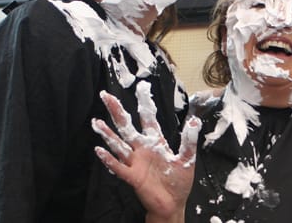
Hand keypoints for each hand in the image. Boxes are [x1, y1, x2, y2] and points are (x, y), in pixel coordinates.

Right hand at [92, 82, 199, 222]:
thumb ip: (189, 141)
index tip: (141, 87)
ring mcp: (136, 162)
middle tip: (106, 95)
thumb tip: (195, 122)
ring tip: (96, 122)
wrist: (172, 204)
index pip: (148, 118)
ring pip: (118, 145)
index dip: (145, 103)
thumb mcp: (187, 160)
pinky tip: (99, 151)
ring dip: (107, 134)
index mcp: (155, 142)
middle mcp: (142, 149)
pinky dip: (109, 159)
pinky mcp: (133, 177)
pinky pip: (119, 167)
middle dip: (117, 111)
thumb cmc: (178, 182)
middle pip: (127, 127)